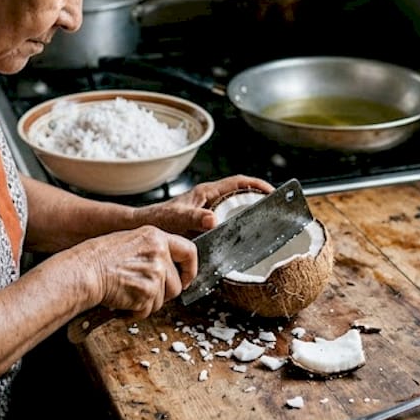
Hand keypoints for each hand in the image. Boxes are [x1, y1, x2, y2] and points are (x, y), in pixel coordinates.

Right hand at [75, 226, 197, 319]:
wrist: (84, 270)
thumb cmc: (100, 257)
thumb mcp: (131, 240)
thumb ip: (153, 250)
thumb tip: (169, 268)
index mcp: (156, 237)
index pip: (189, 251)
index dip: (190, 269)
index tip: (185, 279)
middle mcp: (159, 254)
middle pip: (176, 284)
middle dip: (163, 294)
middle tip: (144, 292)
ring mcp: (155, 274)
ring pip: (163, 300)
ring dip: (148, 302)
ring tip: (128, 292)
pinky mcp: (147, 293)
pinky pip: (148, 310)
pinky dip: (136, 311)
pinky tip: (123, 300)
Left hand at [134, 174, 273, 237]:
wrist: (144, 226)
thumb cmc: (159, 220)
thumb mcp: (177, 219)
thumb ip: (195, 218)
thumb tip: (214, 220)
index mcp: (207, 192)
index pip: (238, 182)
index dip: (257, 185)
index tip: (272, 191)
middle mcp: (209, 198)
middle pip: (241, 193)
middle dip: (259, 197)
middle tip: (274, 209)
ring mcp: (207, 208)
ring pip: (234, 206)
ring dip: (249, 211)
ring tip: (264, 223)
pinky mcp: (204, 220)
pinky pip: (227, 219)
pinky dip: (237, 224)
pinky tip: (242, 237)